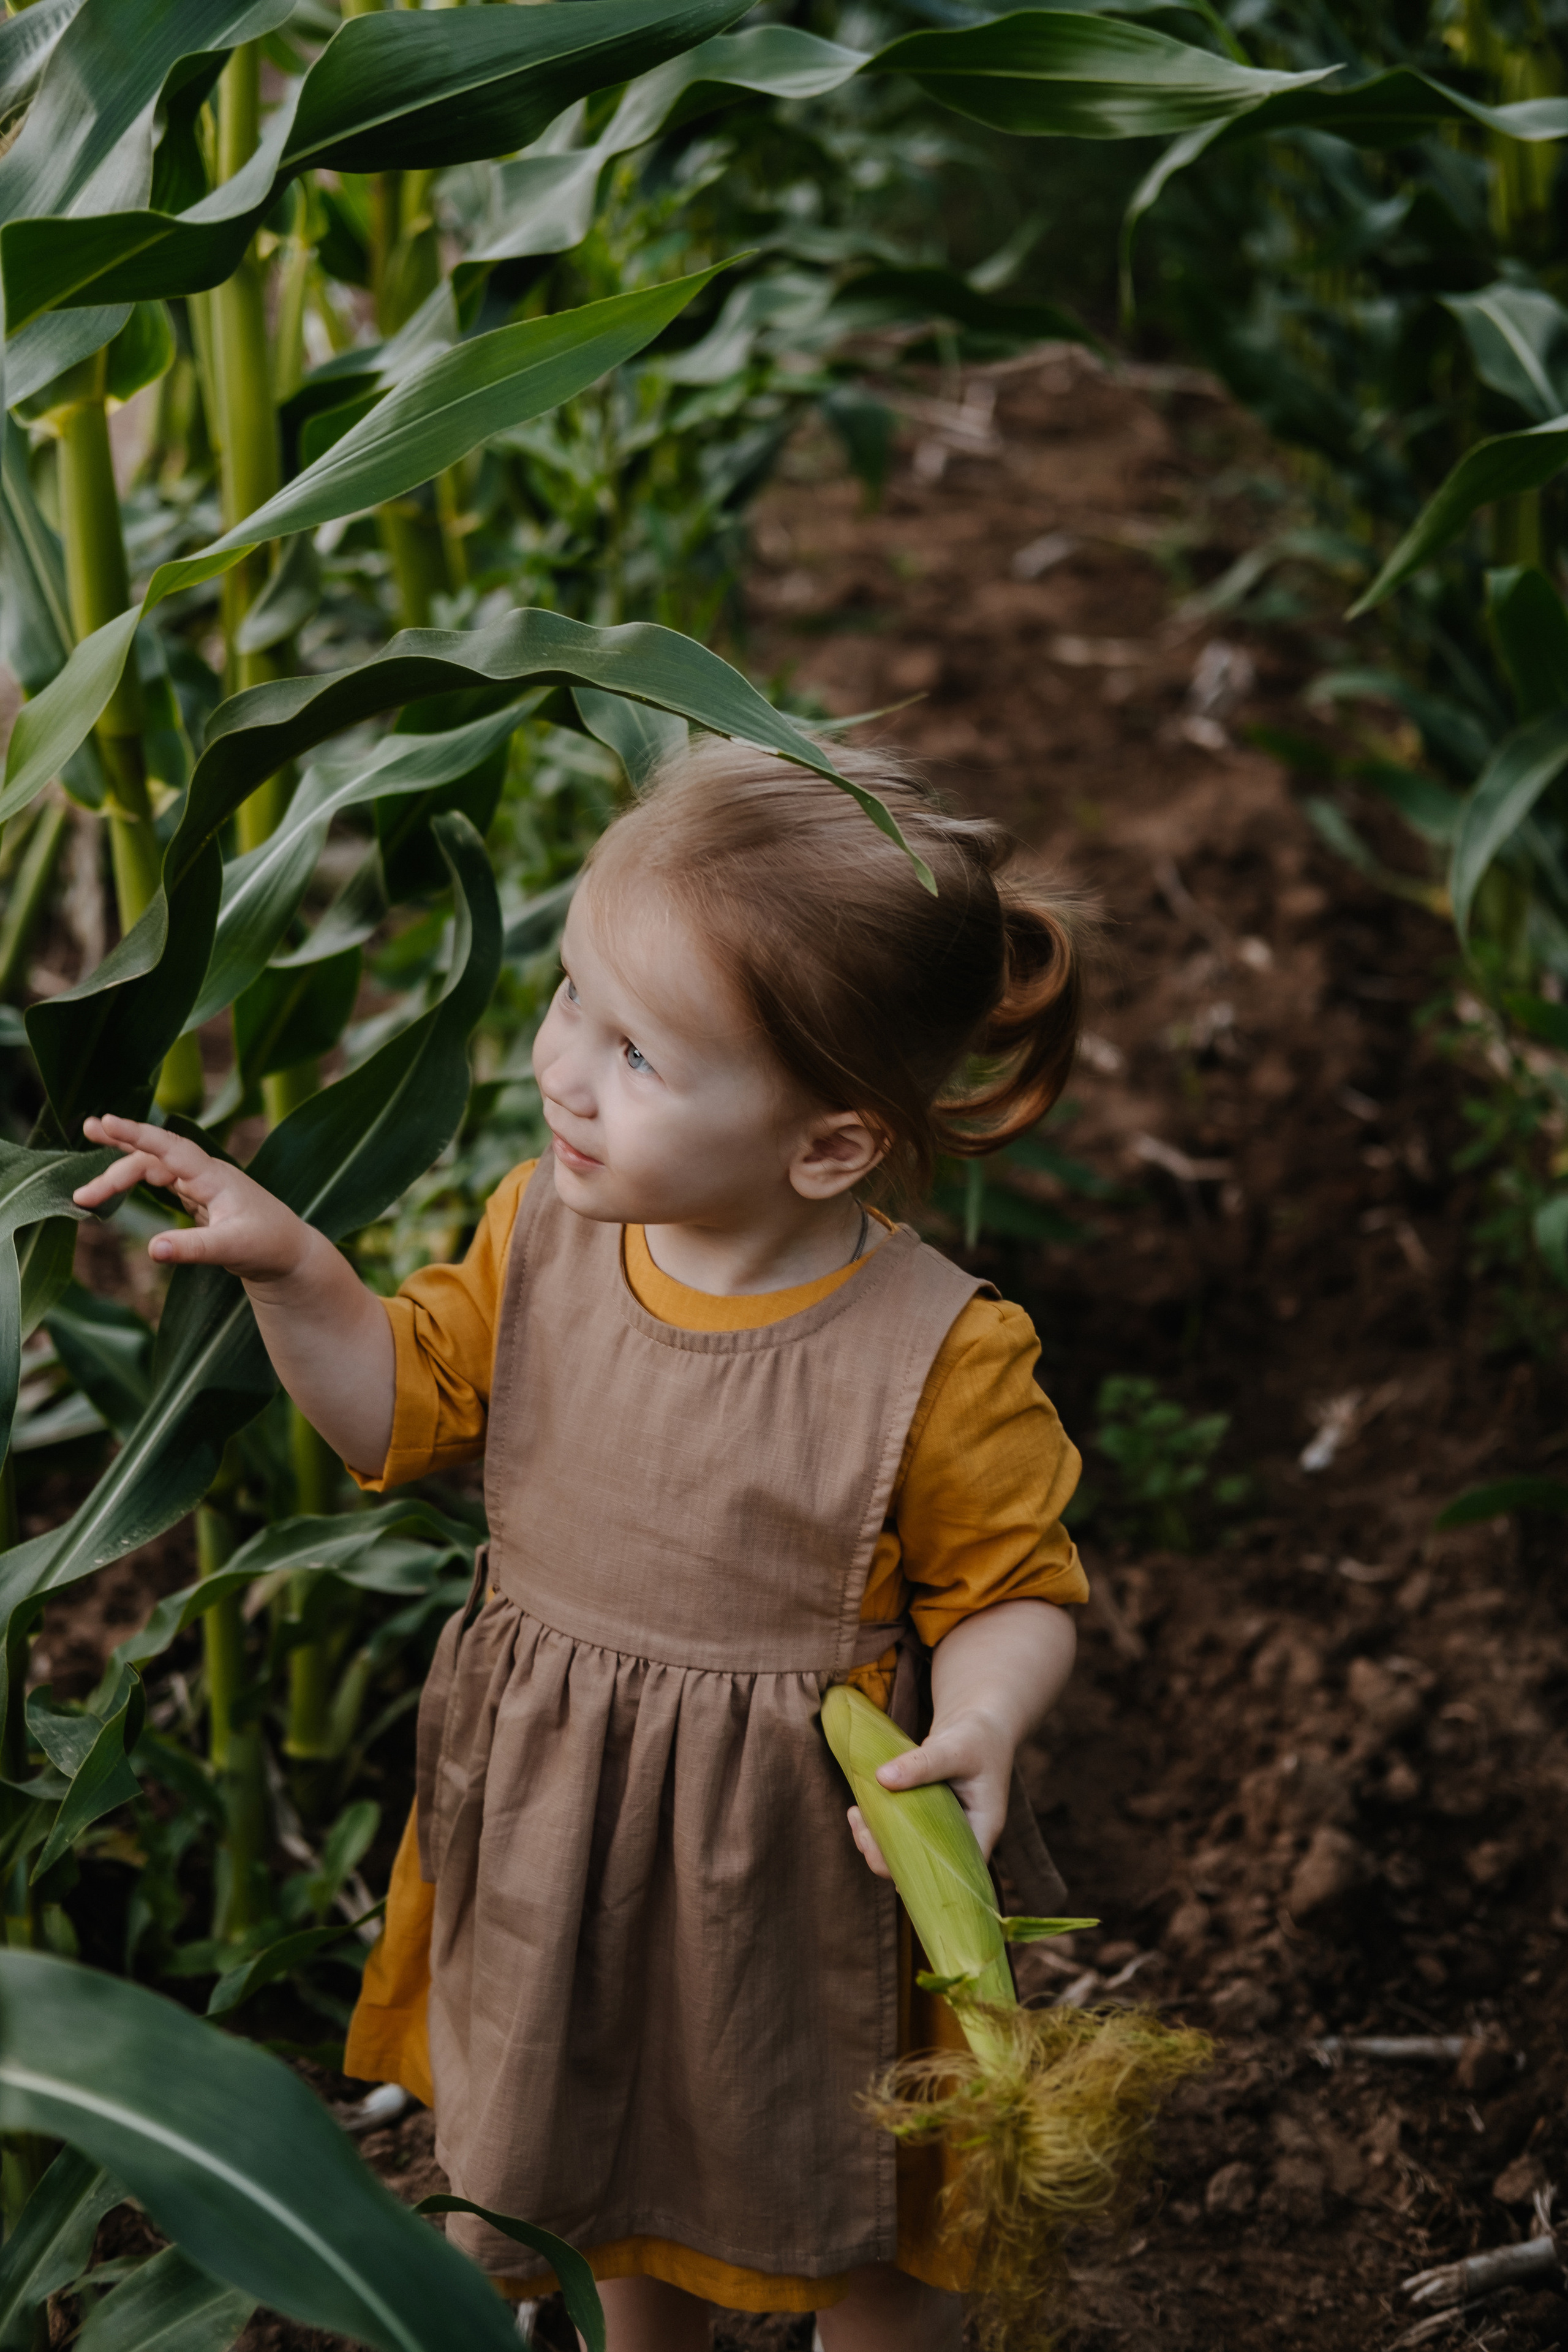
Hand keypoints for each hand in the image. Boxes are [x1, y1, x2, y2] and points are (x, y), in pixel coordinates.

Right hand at [73, 1114, 314, 1291]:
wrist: (291, 1255)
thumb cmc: (269, 1247)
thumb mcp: (233, 1249)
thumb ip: (194, 1249)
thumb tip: (152, 1250)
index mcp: (214, 1176)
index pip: (169, 1148)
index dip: (136, 1134)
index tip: (105, 1122)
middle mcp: (205, 1173)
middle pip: (151, 1161)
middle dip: (115, 1169)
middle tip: (79, 1193)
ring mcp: (200, 1183)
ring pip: (152, 1168)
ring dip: (119, 1173)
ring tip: (85, 1187)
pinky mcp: (197, 1197)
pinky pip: (159, 1179)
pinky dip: (134, 1179)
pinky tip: (112, 1185)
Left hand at [847, 1704, 1014, 1881]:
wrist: (978, 1719)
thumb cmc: (976, 1735)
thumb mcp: (954, 1747)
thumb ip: (922, 1764)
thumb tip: (881, 1778)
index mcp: (981, 1829)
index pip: (954, 1872)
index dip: (920, 1876)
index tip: (884, 1857)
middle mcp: (962, 1837)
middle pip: (925, 1868)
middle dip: (888, 1857)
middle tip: (862, 1832)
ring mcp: (943, 1828)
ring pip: (908, 1851)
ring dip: (878, 1842)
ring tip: (855, 1815)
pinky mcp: (926, 1816)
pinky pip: (901, 1831)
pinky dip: (879, 1825)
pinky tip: (859, 1809)